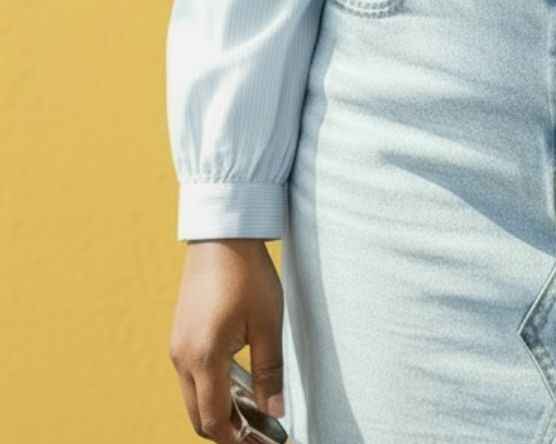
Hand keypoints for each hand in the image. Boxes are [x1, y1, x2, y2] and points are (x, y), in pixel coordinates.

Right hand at [169, 238, 285, 441]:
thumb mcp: (267, 323)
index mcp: (204, 358)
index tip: (263, 443)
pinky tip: (240, 382)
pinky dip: (213, 389)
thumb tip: (276, 412)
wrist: (222, 235)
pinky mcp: (180, 336)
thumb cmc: (247, 274)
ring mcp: (177, 347)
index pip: (215, 420)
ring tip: (255, 411)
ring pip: (194, 397)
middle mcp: (182, 358)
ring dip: (221, 410)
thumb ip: (269, 372)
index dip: (238, 440)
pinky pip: (192, 377)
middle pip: (200, 415)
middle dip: (229, 431)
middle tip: (260, 434)